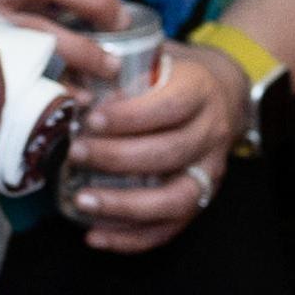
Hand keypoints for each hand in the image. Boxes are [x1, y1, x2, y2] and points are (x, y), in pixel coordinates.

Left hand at [58, 41, 243, 255]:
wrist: (225, 93)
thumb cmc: (175, 75)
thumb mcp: (155, 56)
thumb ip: (116, 64)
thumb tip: (69, 83)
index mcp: (200, 90)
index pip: (169, 107)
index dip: (129, 117)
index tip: (91, 120)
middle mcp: (212, 132)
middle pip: (170, 153)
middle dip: (117, 158)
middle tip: (76, 153)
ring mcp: (210, 171)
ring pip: (174, 199)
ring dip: (124, 206)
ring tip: (82, 201)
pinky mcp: (202, 200)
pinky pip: (170, 228)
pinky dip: (131, 238)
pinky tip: (95, 236)